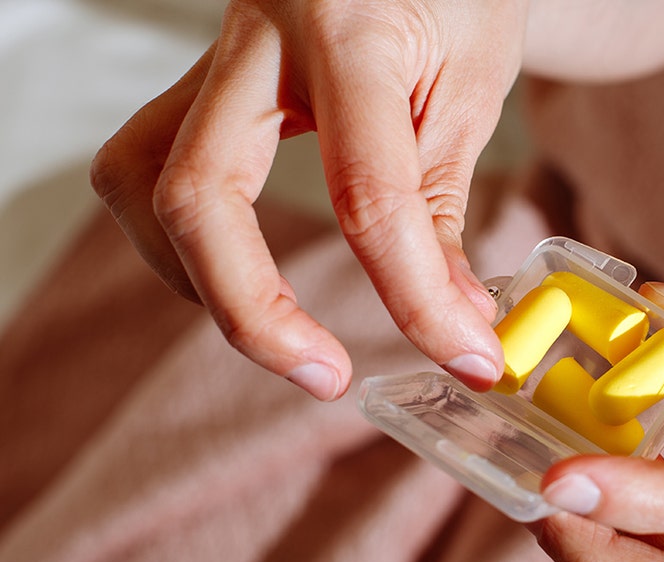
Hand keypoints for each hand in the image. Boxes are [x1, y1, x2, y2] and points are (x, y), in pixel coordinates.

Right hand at [90, 0, 526, 398]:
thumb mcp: (473, 83)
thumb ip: (442, 200)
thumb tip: (451, 320)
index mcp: (347, 29)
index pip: (366, 192)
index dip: (415, 296)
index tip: (465, 357)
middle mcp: (257, 36)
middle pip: (197, 193)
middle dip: (252, 311)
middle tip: (325, 377)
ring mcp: (216, 54)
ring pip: (140, 179)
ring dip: (197, 276)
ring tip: (280, 327)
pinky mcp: (204, 77)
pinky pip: (153, 164)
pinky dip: (191, 238)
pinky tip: (246, 266)